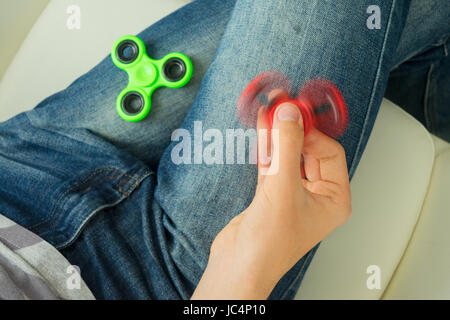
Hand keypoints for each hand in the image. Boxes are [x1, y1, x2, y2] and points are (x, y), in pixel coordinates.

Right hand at [192, 101, 350, 299]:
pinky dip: (267, 146)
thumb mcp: (282, 188)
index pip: (329, 152)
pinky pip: (273, 163)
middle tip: (281, 105)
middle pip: (309, 151)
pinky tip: (262, 126)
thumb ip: (287, 146)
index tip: (293, 112)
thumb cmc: (269, 243)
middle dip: (294, 129)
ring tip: (270, 109)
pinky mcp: (271, 194)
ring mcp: (293, 194)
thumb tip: (290, 114)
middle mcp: (317, 195)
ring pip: (289, 155)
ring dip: (278, 134)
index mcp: (333, 198)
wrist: (239, 264)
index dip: (311, 131)